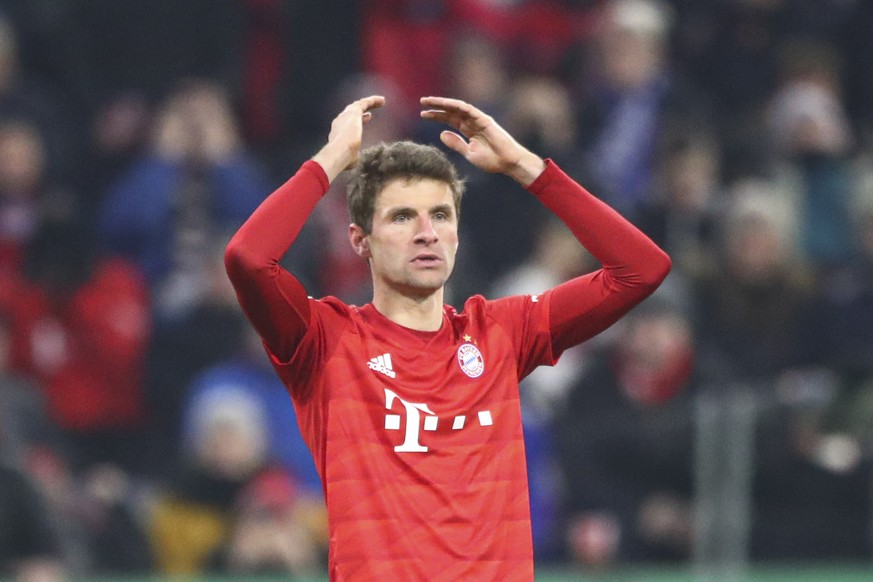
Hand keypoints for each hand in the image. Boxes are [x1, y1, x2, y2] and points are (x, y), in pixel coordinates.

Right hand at [312, 95, 385, 181]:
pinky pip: (365, 103)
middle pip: (351, 114)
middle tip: (370, 113)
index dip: (358, 121)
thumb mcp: (351, 160)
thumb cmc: (344, 159)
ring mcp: (346, 116)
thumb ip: (354, 158)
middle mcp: (340, 122)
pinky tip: (383, 101)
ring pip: (358, 106)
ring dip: (369, 103)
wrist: (340, 151)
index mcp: (337, 134)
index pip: (348, 124)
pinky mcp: (354, 112)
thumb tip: (356, 161)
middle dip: (360, 112)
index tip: (367, 118)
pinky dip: (373, 101)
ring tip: (380, 101)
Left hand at [420, 96, 544, 185]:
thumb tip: (441, 134)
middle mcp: (472, 122)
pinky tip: (445, 103)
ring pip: (458, 108)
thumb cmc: (492, 160)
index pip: (449, 119)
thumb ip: (456, 143)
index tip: (423, 114)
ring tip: (428, 101)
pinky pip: (468, 109)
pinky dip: (456, 105)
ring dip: (443, 103)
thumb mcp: (468, 153)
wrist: (507, 163)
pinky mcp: (484, 120)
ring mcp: (478, 120)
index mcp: (468, 130)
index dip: (437, 116)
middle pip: (451, 111)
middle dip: (437, 107)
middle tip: (422, 102)